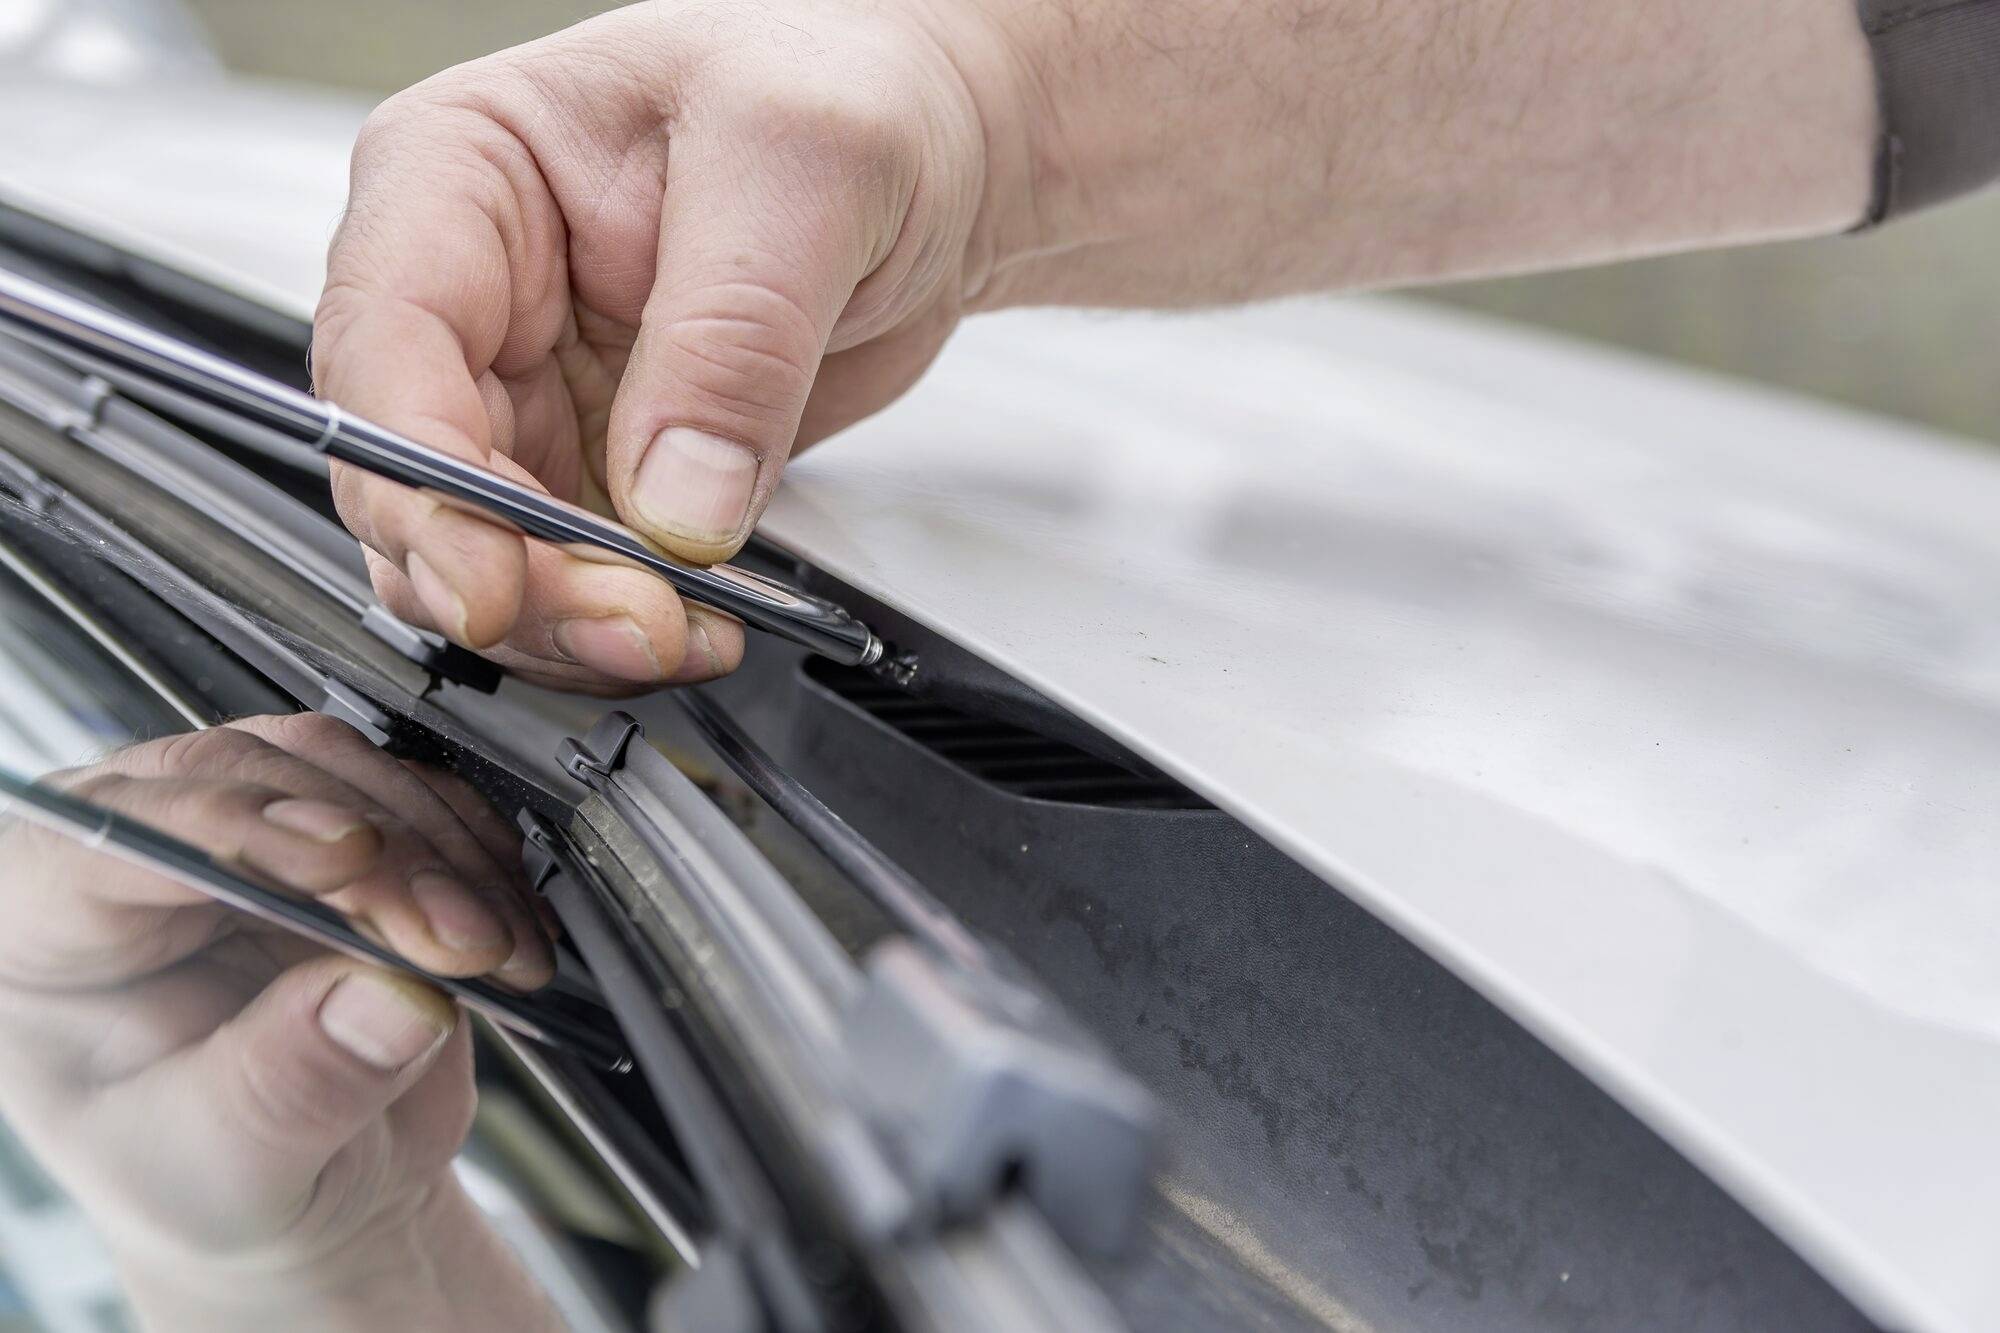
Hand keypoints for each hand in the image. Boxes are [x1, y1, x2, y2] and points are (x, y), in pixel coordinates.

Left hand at [0, 714, 560, 1329]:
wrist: (310, 1193)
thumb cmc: (217, 1185)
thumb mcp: (229, 1167)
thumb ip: (291, 1086)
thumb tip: (391, 998)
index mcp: (48, 929)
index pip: (114, 832)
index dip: (231, 826)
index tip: (346, 862)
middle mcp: (140, 858)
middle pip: (244, 778)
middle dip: (375, 851)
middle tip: (455, 937)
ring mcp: (248, 833)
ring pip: (342, 770)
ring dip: (440, 850)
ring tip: (498, 951)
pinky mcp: (347, 834)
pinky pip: (416, 795)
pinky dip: (478, 853)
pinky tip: (509, 921)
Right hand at [313, 0, 1035, 691]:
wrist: (935, 146)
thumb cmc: (844, 80)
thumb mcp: (801, 163)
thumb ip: (731, 335)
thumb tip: (676, 504)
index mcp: (460, 174)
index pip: (386, 349)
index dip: (423, 484)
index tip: (494, 580)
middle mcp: (477, 294)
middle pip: (420, 479)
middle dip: (515, 578)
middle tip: (636, 626)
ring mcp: (536, 390)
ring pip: (486, 549)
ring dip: (570, 619)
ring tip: (687, 631)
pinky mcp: (607, 462)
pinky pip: (580, 572)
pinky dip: (630, 617)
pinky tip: (706, 620)